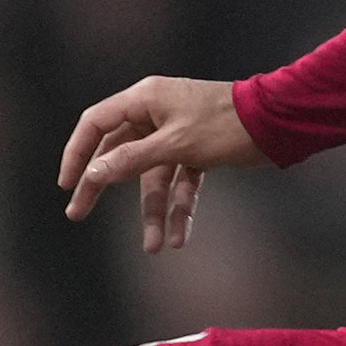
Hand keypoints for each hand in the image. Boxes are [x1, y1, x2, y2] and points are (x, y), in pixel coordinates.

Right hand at [56, 74, 260, 251]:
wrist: (279, 121)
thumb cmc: (226, 124)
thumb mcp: (176, 144)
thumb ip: (133, 159)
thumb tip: (95, 173)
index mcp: (145, 99)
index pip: (96, 124)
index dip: (77, 152)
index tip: (66, 183)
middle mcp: (157, 113)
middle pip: (119, 153)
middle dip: (102, 187)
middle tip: (78, 213)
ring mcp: (177, 133)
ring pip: (154, 175)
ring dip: (154, 211)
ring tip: (154, 247)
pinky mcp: (199, 150)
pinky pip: (181, 180)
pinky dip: (181, 205)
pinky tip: (181, 235)